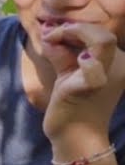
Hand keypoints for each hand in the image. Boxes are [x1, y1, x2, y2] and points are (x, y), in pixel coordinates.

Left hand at [39, 23, 124, 141]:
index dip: (76, 27)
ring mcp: (108, 77)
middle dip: (72, 28)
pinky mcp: (91, 89)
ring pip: (102, 42)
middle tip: (50, 36)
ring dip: (73, 34)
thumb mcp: (68, 72)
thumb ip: (61, 51)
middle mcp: (120, 67)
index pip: (101, 33)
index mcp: (118, 61)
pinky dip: (80, 62)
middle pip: (103, 34)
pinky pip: (92, 71)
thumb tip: (48, 30)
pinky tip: (65, 57)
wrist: (74, 137)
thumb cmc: (72, 104)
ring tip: (51, 40)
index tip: (52, 32)